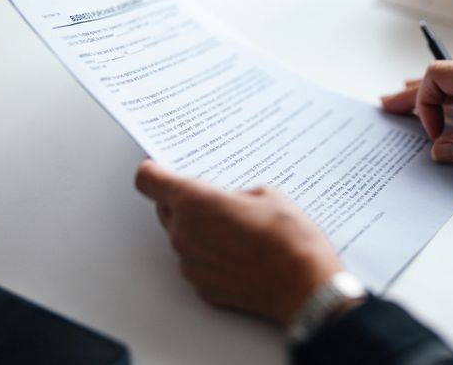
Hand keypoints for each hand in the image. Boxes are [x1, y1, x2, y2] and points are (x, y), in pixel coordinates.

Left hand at [134, 160, 341, 325]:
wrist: (303, 284)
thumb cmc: (288, 240)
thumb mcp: (267, 194)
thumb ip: (235, 194)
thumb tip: (232, 201)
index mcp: (195, 202)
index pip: (149, 181)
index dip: (153, 170)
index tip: (158, 166)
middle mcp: (184, 234)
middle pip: (164, 209)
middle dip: (181, 200)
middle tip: (211, 197)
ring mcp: (191, 264)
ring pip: (183, 237)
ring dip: (199, 229)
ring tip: (236, 227)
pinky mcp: (203, 286)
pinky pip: (197, 262)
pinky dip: (211, 254)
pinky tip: (240, 252)